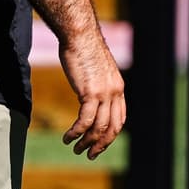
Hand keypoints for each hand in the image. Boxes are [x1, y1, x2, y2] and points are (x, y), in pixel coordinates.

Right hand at [59, 34, 126, 158]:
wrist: (79, 35)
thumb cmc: (84, 49)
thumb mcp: (97, 70)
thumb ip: (97, 84)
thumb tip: (89, 96)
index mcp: (118, 87)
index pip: (120, 118)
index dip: (111, 134)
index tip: (100, 143)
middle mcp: (115, 92)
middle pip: (112, 127)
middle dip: (101, 144)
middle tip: (90, 154)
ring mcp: (104, 93)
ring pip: (98, 127)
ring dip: (87, 141)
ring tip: (76, 148)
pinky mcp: (90, 92)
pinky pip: (84, 120)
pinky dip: (76, 132)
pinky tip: (68, 137)